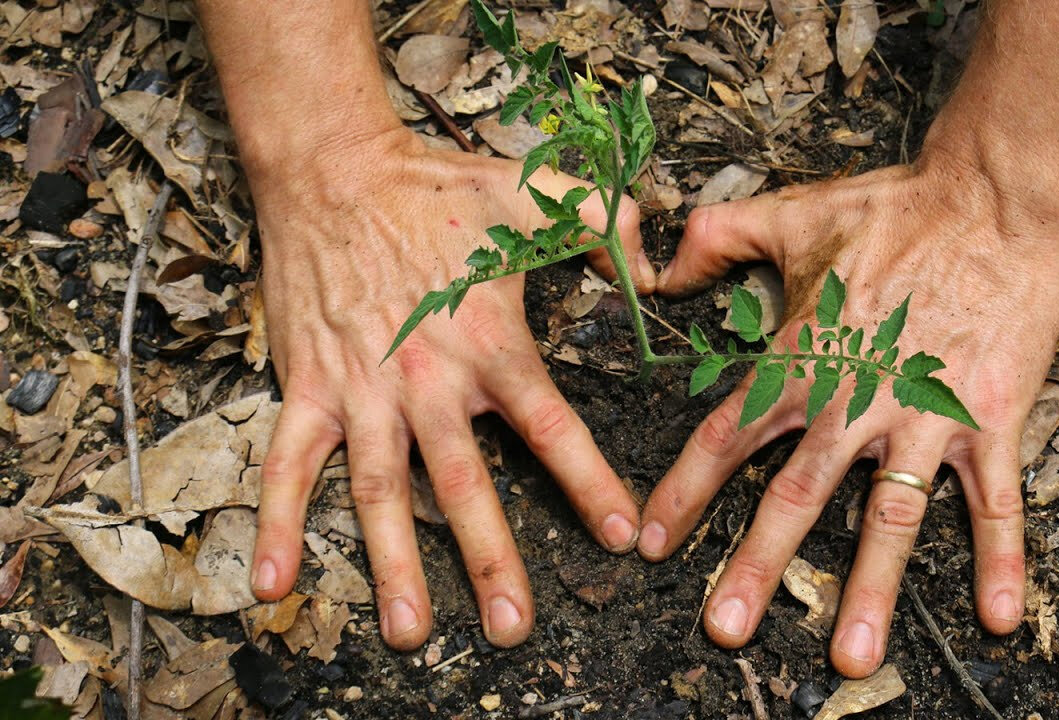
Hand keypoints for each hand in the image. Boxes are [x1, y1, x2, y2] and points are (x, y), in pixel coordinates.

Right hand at [246, 127, 654, 648]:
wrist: (336, 170)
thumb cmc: (439, 189)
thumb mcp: (536, 195)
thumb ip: (608, 228)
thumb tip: (661, 270)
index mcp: (489, 342)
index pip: (550, 425)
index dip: (588, 482)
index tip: (620, 537)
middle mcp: (428, 379)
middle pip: (462, 483)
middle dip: (491, 558)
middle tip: (513, 625)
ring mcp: (362, 390)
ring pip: (379, 491)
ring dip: (393, 564)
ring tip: (412, 631)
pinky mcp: (309, 388)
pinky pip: (288, 463)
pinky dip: (279, 521)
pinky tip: (276, 580)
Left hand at [638, 152, 1058, 676]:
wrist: (989, 199)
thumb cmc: (889, 208)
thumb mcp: (789, 215)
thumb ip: (714, 241)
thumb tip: (655, 270)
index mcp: (802, 359)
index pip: (727, 437)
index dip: (684, 493)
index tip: (653, 544)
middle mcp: (854, 400)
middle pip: (795, 496)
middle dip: (756, 566)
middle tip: (725, 630)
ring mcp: (923, 416)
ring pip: (890, 516)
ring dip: (871, 589)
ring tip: (850, 656)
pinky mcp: (988, 418)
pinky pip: (995, 499)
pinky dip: (999, 557)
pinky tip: (998, 616)